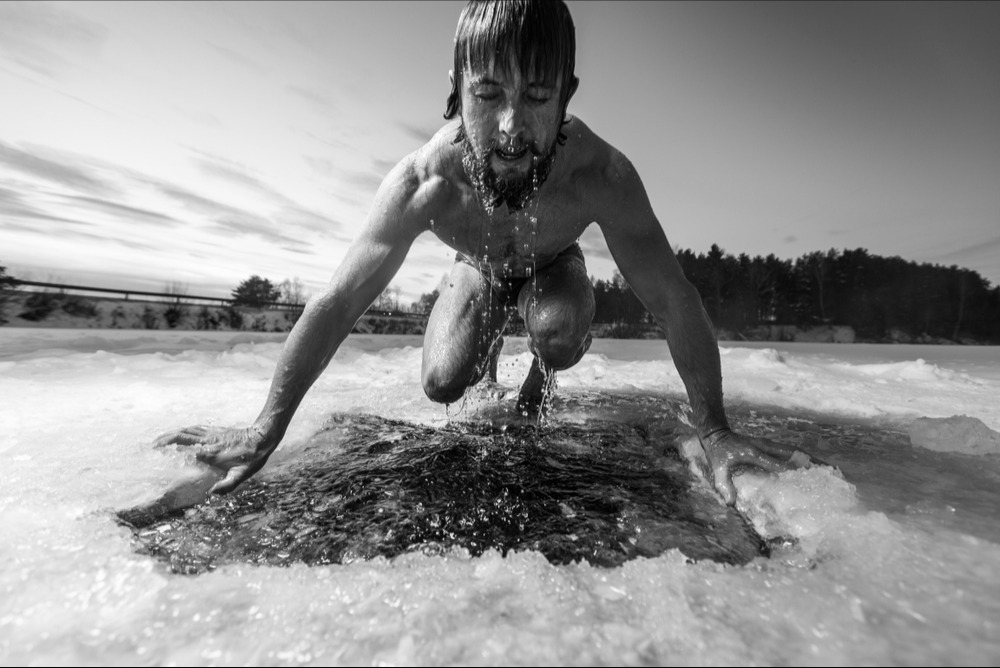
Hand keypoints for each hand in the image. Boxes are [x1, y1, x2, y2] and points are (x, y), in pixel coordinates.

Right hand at [154, 424, 276, 494]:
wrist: (262, 437)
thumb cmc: (252, 458)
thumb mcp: (241, 475)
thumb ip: (227, 486)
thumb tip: (211, 494)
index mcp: (210, 452)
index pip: (184, 449)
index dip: (169, 450)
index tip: (155, 454)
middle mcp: (208, 441)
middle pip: (180, 435)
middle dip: (163, 439)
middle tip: (150, 446)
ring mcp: (211, 433)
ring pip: (186, 429)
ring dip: (171, 433)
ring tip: (158, 439)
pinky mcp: (215, 430)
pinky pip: (195, 427)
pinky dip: (183, 429)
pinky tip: (179, 433)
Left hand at [699, 429, 822, 504]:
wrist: (717, 433)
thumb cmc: (718, 453)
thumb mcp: (717, 469)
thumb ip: (724, 486)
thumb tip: (730, 504)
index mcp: (755, 453)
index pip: (778, 464)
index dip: (795, 470)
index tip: (811, 478)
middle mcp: (766, 446)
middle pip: (795, 454)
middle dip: (813, 462)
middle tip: (832, 471)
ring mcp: (769, 444)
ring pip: (795, 450)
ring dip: (812, 458)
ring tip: (830, 467)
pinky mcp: (770, 444)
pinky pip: (790, 450)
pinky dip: (803, 456)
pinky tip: (814, 464)